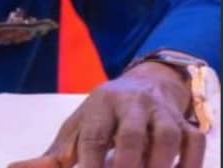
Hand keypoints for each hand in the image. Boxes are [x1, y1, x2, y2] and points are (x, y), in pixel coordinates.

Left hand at [8, 61, 206, 167]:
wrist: (146, 85)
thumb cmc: (104, 117)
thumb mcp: (78, 128)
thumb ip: (52, 155)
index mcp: (100, 104)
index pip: (93, 136)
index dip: (91, 164)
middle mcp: (131, 104)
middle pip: (131, 137)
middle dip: (126, 165)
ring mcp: (161, 114)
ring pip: (166, 139)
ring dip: (158, 165)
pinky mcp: (186, 125)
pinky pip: (193, 145)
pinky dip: (188, 164)